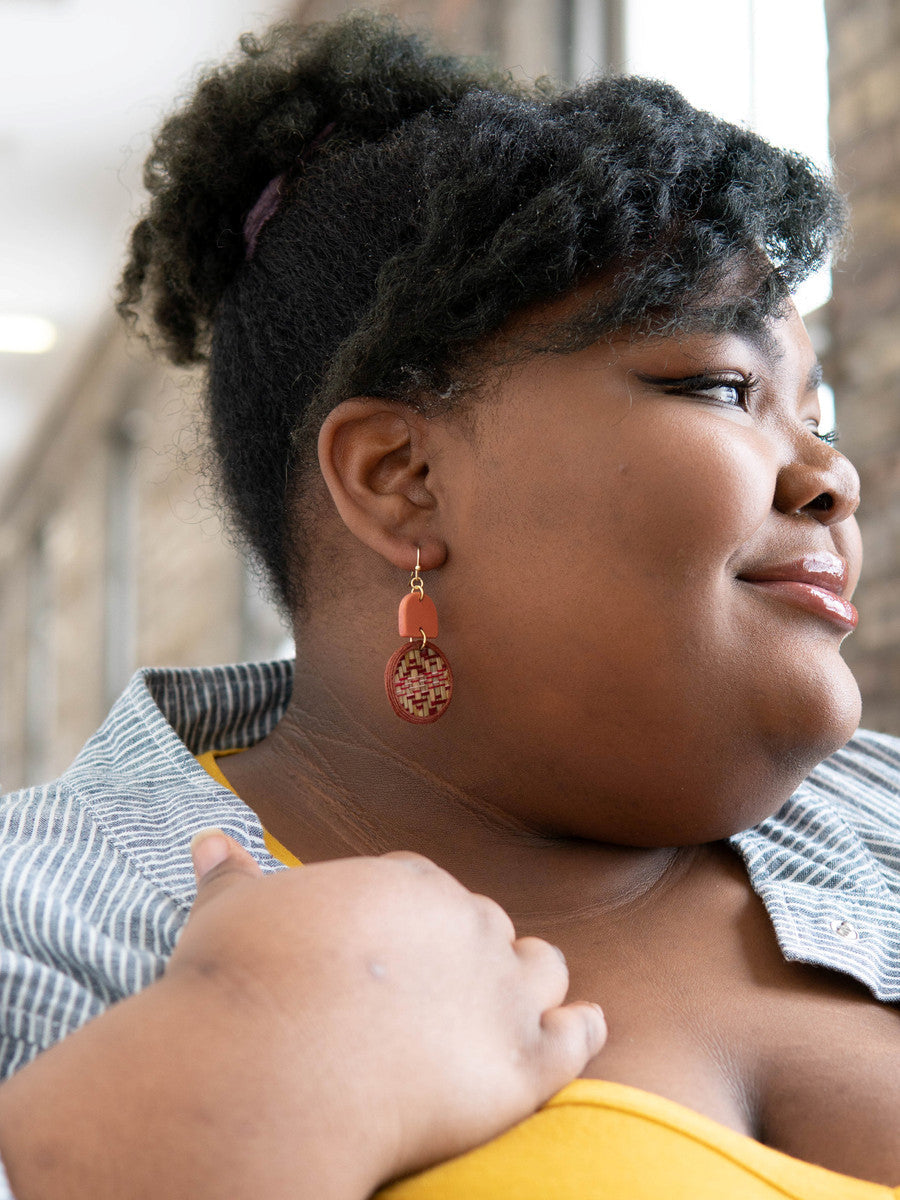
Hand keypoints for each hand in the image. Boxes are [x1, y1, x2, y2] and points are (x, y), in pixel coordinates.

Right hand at [0, 833, 605, 1199]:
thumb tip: (207, 841)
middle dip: (468, 952)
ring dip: (531, 983)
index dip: (414, 921)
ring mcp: (501, 993)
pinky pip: (576, 1039)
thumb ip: (232, 875)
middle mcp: (467, 924)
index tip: (394, 951)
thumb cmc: (244, 985)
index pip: (426, 889)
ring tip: (516, 1003)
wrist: (267, 1071)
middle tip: (442, 989)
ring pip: (541, 970)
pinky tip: (580, 1030)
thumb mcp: (231, 914)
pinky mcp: (521, 1067)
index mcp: (407, 882)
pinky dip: (581, 1032)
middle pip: (485, 926)